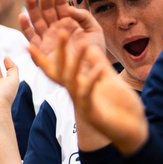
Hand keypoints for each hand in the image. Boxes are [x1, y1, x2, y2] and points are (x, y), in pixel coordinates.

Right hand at [20, 0, 104, 67]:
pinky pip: (30, 37)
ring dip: (32, 7)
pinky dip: (25, 27)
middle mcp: (55, 28)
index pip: (60, 4)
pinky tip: (22, 16)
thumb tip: (68, 8)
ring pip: (36, 20)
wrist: (93, 72)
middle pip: (46, 9)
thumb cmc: (95, 52)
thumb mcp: (94, 30)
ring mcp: (47, 38)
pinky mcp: (41, 50)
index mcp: (67, 22)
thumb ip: (84, 16)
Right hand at [49, 33, 149, 153]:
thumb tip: (89, 46)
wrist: (132, 132)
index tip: (30, 44)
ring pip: (72, 80)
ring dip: (76, 61)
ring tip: (82, 43)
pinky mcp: (91, 111)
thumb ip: (98, 64)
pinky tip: (98, 67)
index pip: (59, 68)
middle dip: (61, 51)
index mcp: (79, 85)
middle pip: (62, 70)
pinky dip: (92, 79)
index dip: (45, 57)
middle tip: (60, 31)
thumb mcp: (109, 80)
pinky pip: (88, 93)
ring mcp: (82, 102)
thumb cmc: (121, 108)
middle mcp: (77, 93)